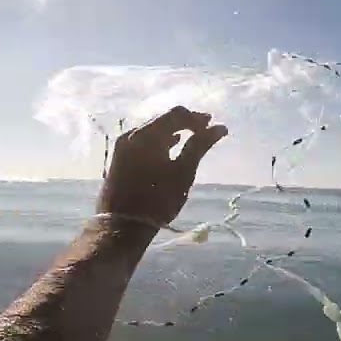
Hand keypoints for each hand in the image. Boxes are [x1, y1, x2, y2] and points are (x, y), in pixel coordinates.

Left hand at [96, 106, 227, 226]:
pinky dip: (160, 141)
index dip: (196, 118)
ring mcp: (123, 146)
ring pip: (153, 130)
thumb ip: (200, 146)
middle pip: (163, 119)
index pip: (175, 114)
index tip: (212, 126)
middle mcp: (131, 135)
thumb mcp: (183, 173)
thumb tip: (220, 127)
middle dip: (185, 123)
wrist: (122, 226)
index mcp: (146, 135)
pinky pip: (144, 140)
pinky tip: (172, 145)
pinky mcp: (121, 157)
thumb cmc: (157, 200)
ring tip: (192, 138)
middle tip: (205, 130)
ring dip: (173, 131)